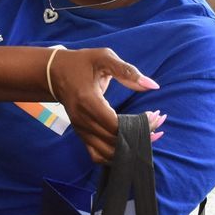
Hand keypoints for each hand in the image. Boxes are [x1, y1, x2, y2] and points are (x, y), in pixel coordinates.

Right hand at [47, 46, 158, 163]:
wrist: (55, 73)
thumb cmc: (82, 63)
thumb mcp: (104, 58)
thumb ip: (128, 71)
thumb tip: (153, 86)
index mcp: (87, 101)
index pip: (115, 125)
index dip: (138, 124)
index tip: (155, 115)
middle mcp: (82, 120)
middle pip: (115, 141)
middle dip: (140, 135)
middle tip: (159, 123)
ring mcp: (80, 131)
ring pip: (108, 153)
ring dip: (131, 148)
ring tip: (150, 135)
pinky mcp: (82, 136)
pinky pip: (98, 156)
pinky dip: (116, 155)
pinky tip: (131, 144)